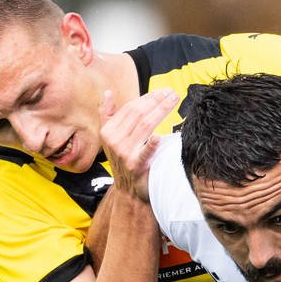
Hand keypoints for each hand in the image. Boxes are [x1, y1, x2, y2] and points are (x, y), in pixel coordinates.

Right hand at [98, 86, 178, 200]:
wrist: (127, 190)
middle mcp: (114, 140)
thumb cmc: (122, 160)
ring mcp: (124, 153)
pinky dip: (151, 144)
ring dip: (160, 110)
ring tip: (173, 100)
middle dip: (156, 100)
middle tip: (171, 92)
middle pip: (139, 114)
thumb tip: (107, 92)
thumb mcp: (110, 138)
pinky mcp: (135, 166)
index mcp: (108, 130)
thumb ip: (107, 115)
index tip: (161, 91)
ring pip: (145, 126)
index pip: (130, 109)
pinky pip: (145, 152)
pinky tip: (159, 136)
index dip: (146, 98)